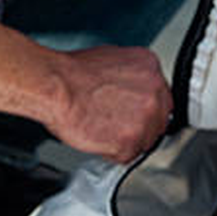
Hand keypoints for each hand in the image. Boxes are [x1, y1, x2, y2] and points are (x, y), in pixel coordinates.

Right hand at [47, 46, 172, 163]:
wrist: (57, 87)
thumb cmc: (73, 74)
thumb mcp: (112, 60)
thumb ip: (131, 77)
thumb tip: (130, 90)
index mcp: (150, 68)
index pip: (159, 98)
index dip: (143, 109)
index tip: (132, 113)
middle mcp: (154, 93)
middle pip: (158, 121)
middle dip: (138, 126)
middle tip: (115, 124)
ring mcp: (145, 118)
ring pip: (144, 141)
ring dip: (126, 141)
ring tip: (103, 130)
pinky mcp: (131, 141)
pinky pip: (127, 156)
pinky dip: (111, 152)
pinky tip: (98, 138)